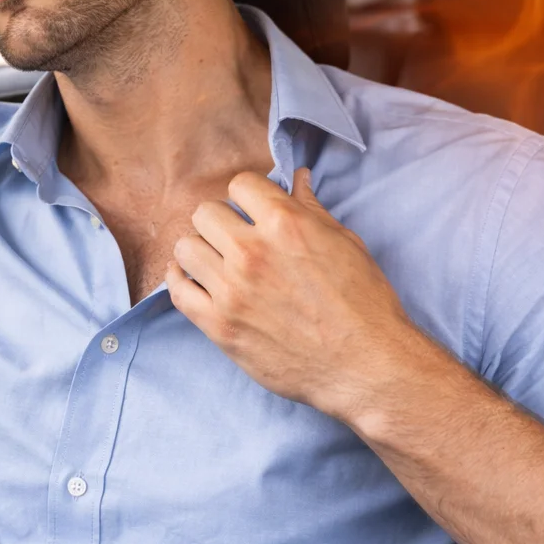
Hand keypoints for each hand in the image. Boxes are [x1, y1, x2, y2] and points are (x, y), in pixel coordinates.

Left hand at [167, 168, 417, 422]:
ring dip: (200, 250)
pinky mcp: (220, 326)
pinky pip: (178, 291)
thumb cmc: (363, 302)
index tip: (253, 209)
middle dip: (221, 220)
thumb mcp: (344, 243)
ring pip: (185, 248)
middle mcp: (252, 251)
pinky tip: (195, 280)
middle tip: (235, 237)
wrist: (365, 365)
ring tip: (217, 262)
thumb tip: (298, 178)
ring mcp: (232, 290)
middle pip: (204, 212)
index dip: (248, 195)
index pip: (239, 184)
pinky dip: (181, 281)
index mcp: (285, 223)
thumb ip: (311, 208)